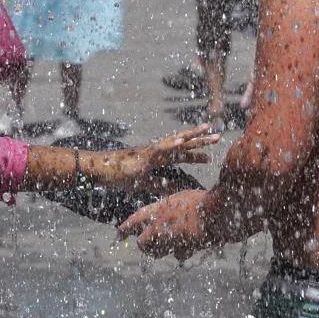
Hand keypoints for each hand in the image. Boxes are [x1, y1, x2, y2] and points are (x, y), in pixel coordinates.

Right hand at [96, 124, 217, 190]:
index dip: (195, 152)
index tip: (211, 152)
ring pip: (174, 141)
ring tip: (206, 129)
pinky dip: (170, 144)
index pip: (180, 154)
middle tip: (219, 136)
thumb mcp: (142, 183)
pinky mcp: (141, 155)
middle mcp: (156, 151)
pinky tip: (181, 141)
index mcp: (157, 158)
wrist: (99, 170)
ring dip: (191, 136)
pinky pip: (158, 149)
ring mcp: (149, 151)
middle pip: (182, 143)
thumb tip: (174, 188)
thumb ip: (158, 184)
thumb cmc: (118, 176)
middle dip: (201, 140)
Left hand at [117, 189, 212, 260]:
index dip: (127, 228)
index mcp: (160, 208)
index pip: (135, 220)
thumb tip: (165, 216)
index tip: (120, 234)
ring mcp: (172, 237)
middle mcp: (161, 223)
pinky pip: (179, 254)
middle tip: (151, 247)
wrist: (223, 209)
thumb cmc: (206, 200)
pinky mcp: (184, 247)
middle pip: (142, 243)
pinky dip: (184, 252)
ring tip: (172, 245)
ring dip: (164, 251)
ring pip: (157, 252)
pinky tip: (193, 245)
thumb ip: (171, 209)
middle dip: (146, 247)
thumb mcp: (184, 198)